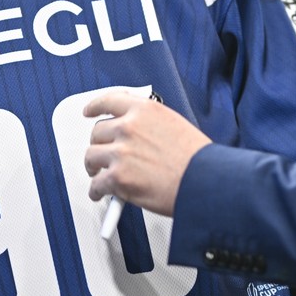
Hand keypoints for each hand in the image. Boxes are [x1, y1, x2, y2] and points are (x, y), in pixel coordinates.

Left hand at [84, 91, 210, 215]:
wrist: (206, 182)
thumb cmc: (198, 159)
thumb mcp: (174, 125)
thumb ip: (149, 125)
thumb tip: (134, 136)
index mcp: (144, 110)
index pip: (109, 101)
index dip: (95, 107)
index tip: (89, 111)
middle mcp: (129, 127)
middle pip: (97, 132)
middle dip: (99, 144)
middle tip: (103, 154)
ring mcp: (121, 153)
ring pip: (92, 157)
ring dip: (94, 167)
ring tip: (99, 175)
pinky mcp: (117, 178)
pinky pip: (96, 184)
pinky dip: (97, 191)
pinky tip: (101, 194)